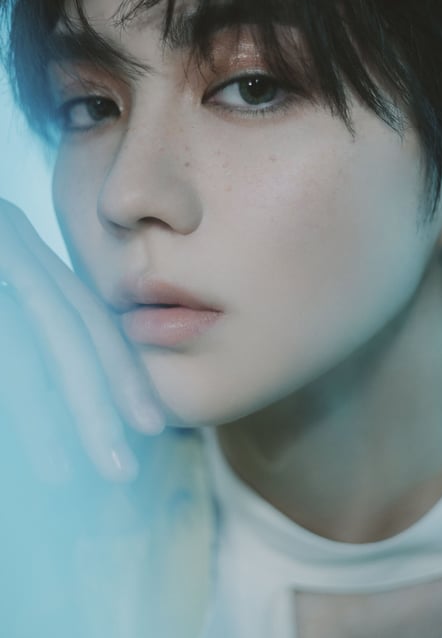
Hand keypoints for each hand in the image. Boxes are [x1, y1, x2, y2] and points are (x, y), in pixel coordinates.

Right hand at [0, 199, 165, 482]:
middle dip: (98, 401)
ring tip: (61, 473)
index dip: (122, 370)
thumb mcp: (8, 279)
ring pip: (17, 349)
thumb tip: (75, 393)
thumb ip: (30, 321)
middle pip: (66, 329)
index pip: (86, 314)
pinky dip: (14, 395)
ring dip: (42, 415)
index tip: (152, 424)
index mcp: (20, 248)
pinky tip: (19, 449)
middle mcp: (4, 243)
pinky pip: (4, 350)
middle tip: (122, 466)